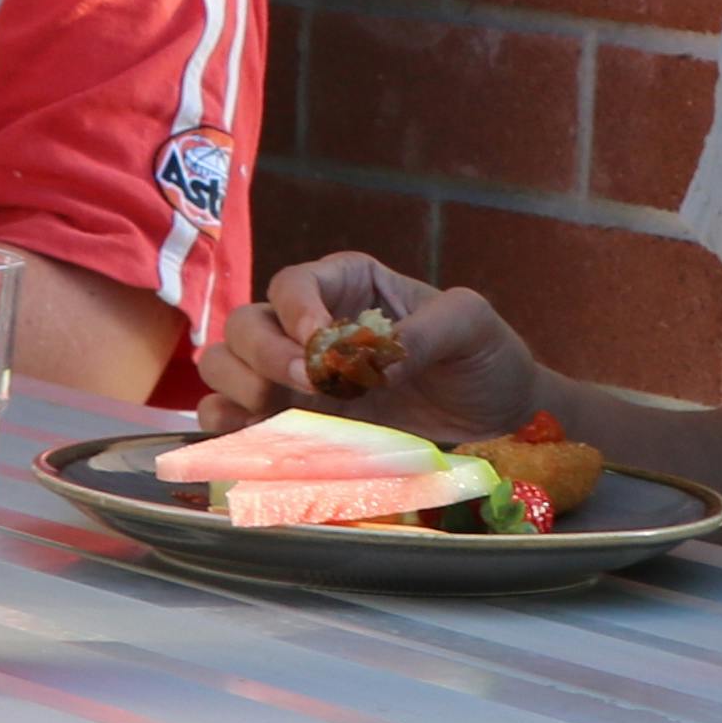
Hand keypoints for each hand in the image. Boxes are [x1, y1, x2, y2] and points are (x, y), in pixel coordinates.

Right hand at [202, 256, 543, 436]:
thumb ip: (427, 331)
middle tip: (313, 386)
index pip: (294, 284)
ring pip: (225, 364)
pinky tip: (253, 438)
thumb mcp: (472, 325)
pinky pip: (231, 416)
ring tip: (275, 412)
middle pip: (246, 324)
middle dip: (265, 355)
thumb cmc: (484, 356)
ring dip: (237, 387)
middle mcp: (309, 325)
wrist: (495, 417)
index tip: (321, 347)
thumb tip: (377, 359)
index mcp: (348, 284)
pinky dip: (227, 426)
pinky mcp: (293, 423)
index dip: (296, 312)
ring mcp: (294, 376)